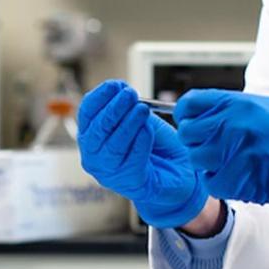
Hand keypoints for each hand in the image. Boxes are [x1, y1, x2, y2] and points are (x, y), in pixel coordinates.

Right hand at [76, 79, 207, 227]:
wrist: (182, 173)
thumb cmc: (157, 146)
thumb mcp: (139, 119)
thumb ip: (128, 107)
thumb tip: (121, 88)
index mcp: (93, 138)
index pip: (87, 115)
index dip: (99, 97)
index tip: (114, 85)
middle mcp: (95, 158)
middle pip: (96, 131)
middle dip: (113, 109)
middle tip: (130, 94)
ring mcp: (111, 173)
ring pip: (113, 145)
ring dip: (128, 124)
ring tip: (142, 110)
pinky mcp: (131, 183)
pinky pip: (132, 159)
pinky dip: (140, 141)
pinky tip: (147, 130)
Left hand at [174, 89, 268, 209]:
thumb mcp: (263, 108)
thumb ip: (229, 110)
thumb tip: (201, 116)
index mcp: (237, 104)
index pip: (189, 105)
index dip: (186, 115)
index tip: (191, 122)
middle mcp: (231, 125)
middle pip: (187, 134)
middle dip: (196, 142)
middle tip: (213, 147)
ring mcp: (234, 153)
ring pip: (197, 160)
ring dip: (208, 163)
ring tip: (230, 162)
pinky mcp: (239, 180)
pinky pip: (211, 183)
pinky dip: (220, 182)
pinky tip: (238, 176)